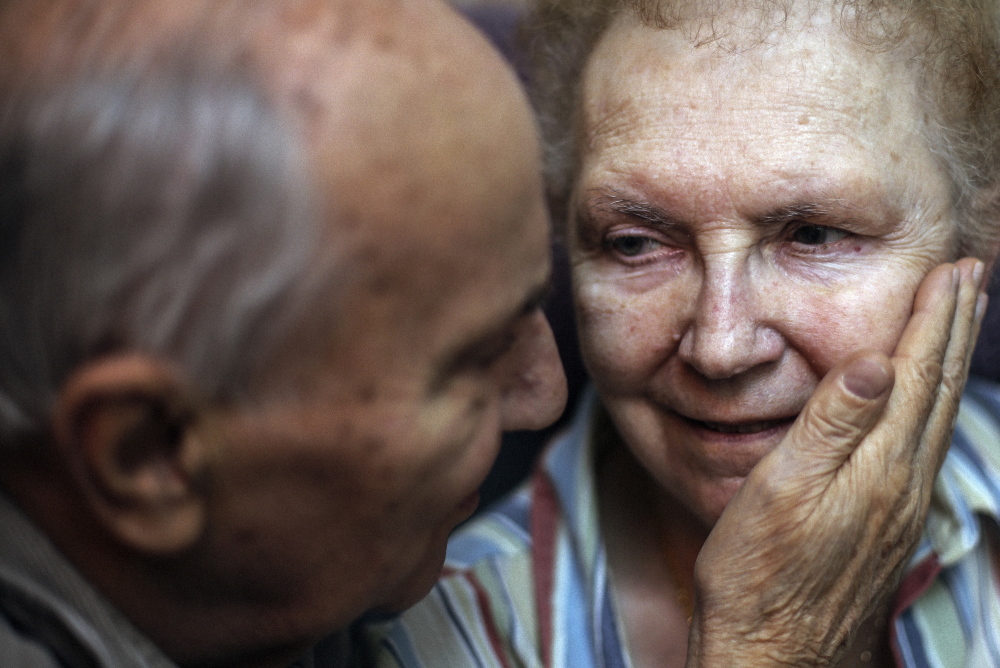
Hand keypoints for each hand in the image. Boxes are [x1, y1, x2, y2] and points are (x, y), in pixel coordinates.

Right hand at [686, 258, 987, 666]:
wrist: (772, 652)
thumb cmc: (759, 573)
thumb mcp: (780, 489)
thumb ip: (829, 425)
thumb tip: (875, 360)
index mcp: (878, 466)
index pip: (914, 374)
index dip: (932, 319)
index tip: (950, 270)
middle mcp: (903, 483)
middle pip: (939, 389)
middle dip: (955, 328)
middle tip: (972, 277)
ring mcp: (901, 506)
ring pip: (938, 416)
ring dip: (951, 361)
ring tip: (959, 322)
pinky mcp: (888, 523)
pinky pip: (925, 443)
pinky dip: (934, 401)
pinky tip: (925, 400)